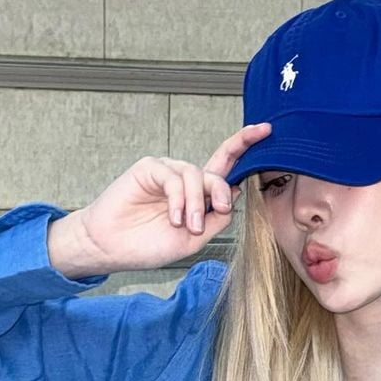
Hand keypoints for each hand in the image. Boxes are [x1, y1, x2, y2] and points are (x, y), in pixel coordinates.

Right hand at [46, 121, 273, 277]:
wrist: (113, 249)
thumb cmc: (149, 246)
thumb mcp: (194, 239)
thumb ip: (216, 218)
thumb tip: (237, 194)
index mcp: (199, 197)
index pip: (225, 168)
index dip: (243, 146)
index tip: (266, 131)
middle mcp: (185, 181)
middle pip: (216, 172)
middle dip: (222, 191)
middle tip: (218, 209)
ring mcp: (168, 173)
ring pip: (197, 176)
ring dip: (196, 203)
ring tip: (187, 225)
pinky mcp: (150, 168)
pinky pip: (174, 178)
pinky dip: (179, 199)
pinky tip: (174, 217)